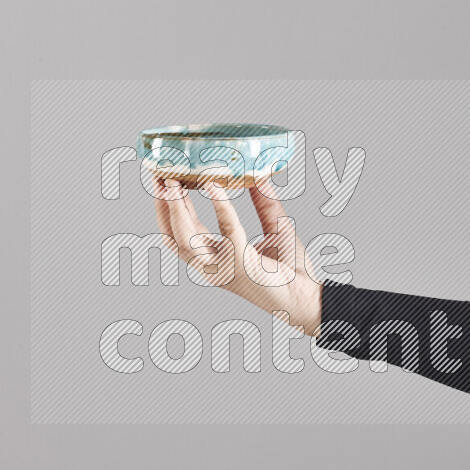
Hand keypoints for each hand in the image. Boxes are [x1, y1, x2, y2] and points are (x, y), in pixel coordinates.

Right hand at [152, 177, 322, 335]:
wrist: (311, 297)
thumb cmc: (292, 269)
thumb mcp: (274, 226)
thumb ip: (264, 201)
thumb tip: (257, 172)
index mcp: (214, 258)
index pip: (177, 234)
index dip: (165, 209)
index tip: (161, 181)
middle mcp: (212, 266)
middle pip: (173, 235)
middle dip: (162, 205)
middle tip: (159, 175)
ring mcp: (223, 268)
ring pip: (186, 237)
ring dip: (176, 207)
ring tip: (174, 181)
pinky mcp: (242, 265)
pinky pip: (227, 230)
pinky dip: (220, 205)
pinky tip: (215, 186)